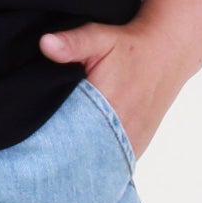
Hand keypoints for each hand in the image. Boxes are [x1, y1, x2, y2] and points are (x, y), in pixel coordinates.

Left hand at [38, 19, 190, 160]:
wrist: (167, 54)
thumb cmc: (130, 45)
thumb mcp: (100, 38)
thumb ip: (72, 43)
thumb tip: (45, 43)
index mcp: (109, 104)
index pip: (70, 133)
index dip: (50, 138)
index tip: (34, 141)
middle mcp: (124, 128)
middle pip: (82, 154)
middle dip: (61, 155)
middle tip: (39, 156)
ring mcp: (132, 141)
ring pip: (98, 163)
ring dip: (80, 162)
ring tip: (57, 162)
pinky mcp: (138, 146)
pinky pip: (112, 164)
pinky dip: (96, 163)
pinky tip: (80, 160)